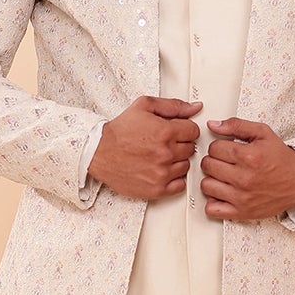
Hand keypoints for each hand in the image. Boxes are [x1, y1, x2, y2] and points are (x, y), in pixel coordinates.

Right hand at [89, 95, 203, 199]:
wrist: (99, 152)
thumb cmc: (120, 130)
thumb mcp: (144, 106)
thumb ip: (173, 106)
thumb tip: (196, 107)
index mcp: (166, 132)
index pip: (194, 131)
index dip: (184, 130)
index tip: (174, 132)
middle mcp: (166, 153)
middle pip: (191, 149)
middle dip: (180, 144)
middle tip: (164, 143)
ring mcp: (162, 173)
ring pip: (186, 166)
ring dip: (177, 161)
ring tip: (160, 156)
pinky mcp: (157, 189)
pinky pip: (180, 185)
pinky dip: (174, 179)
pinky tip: (161, 170)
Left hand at [200, 116, 294, 219]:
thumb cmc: (281, 159)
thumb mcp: (263, 133)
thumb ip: (236, 125)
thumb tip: (212, 125)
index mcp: (248, 156)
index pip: (214, 148)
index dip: (218, 147)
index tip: (226, 150)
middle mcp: (243, 178)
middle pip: (207, 165)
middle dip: (214, 161)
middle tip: (225, 162)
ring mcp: (241, 197)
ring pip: (206, 186)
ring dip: (212, 180)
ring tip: (223, 177)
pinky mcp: (241, 212)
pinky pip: (211, 209)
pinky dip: (213, 202)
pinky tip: (222, 194)